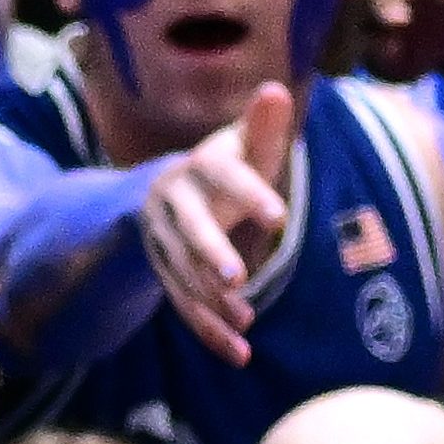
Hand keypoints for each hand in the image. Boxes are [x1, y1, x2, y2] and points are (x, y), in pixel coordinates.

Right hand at [140, 83, 298, 367]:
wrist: (165, 195)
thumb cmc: (224, 169)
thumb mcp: (242, 147)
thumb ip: (262, 127)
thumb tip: (276, 90)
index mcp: (197, 168)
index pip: (222, 177)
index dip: (249, 194)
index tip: (280, 215)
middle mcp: (172, 204)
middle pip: (190, 230)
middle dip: (210, 254)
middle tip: (237, 278)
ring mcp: (164, 242)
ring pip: (183, 274)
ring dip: (211, 301)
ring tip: (245, 323)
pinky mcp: (165, 273)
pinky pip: (182, 305)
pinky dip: (208, 330)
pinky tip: (239, 352)